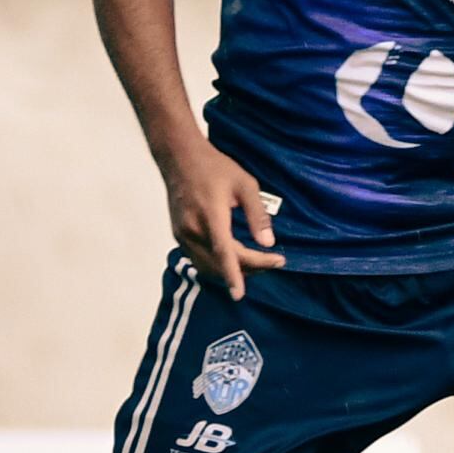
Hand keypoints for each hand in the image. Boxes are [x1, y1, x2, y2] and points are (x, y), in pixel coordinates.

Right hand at [162, 138, 284, 297]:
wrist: (179, 157)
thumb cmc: (214, 167)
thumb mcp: (245, 184)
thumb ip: (257, 215)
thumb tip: (268, 242)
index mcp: (210, 216)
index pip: (223, 253)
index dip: (233, 276)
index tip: (240, 295)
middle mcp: (192, 230)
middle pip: (221, 263)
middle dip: (249, 269)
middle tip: (274, 261)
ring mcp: (183, 235)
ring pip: (208, 266)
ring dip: (233, 271)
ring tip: (258, 263)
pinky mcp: (179, 236)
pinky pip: (199, 260)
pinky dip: (218, 265)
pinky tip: (235, 259)